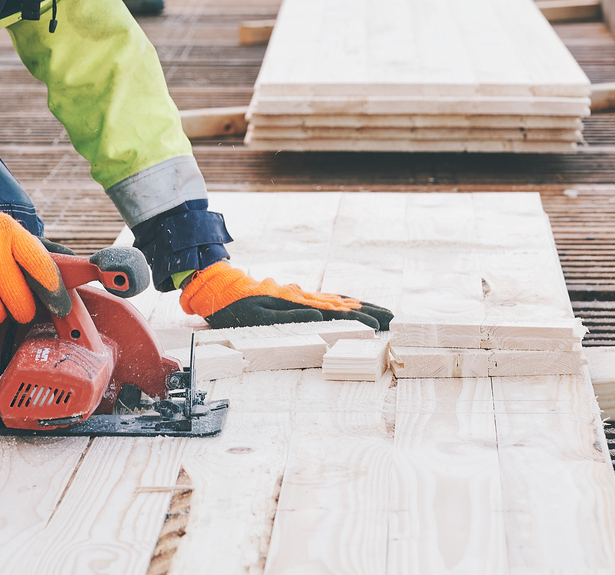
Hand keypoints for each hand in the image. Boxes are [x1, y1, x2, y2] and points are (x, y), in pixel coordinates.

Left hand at [179, 261, 393, 330]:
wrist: (220, 289)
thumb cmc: (236, 309)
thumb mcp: (256, 317)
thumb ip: (288, 317)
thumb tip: (318, 315)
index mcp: (297, 304)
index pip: (335, 313)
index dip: (360, 319)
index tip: (381, 325)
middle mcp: (302, 298)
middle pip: (343, 305)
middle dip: (370, 312)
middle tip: (394, 319)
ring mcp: (300, 296)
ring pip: (337, 300)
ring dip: (361, 306)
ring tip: (382, 312)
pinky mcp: (295, 296)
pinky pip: (325, 298)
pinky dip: (344, 301)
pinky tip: (352, 304)